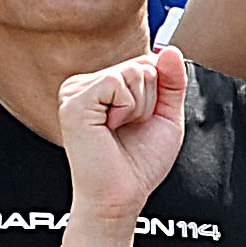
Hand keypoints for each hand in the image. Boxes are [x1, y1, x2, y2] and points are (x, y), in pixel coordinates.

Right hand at [64, 42, 200, 213]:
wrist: (121, 196)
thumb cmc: (139, 162)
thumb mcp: (165, 117)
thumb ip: (172, 82)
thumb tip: (171, 50)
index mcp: (101, 85)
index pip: (146, 63)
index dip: (158, 95)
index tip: (140, 122)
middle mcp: (84, 84)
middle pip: (142, 65)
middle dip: (150, 101)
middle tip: (129, 129)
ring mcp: (75, 90)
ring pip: (134, 72)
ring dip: (140, 107)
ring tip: (119, 129)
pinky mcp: (73, 101)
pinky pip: (118, 82)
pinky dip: (128, 108)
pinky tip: (109, 128)